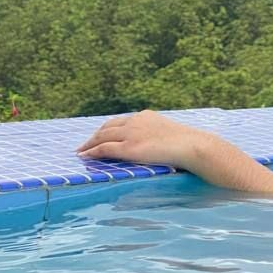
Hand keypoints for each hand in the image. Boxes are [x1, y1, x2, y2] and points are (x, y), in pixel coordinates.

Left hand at [76, 109, 208, 169]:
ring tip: (81, 151)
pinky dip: (92, 152)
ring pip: (102, 137)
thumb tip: (155, 146)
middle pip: (108, 127)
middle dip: (95, 136)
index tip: (101, 135)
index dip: (108, 129)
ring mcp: (131, 134)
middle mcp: (135, 121)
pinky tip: (84, 156)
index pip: (121, 121)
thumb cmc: (187, 144)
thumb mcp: (168, 134)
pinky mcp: (129, 148)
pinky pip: (104, 149)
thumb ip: (157, 136)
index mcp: (145, 116)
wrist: (191, 145)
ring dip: (89, 144)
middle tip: (86, 144)